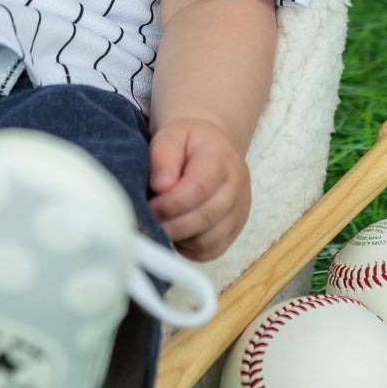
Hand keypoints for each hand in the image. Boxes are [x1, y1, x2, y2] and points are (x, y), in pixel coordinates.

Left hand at [147, 117, 250, 261]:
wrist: (212, 147)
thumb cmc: (187, 142)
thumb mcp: (171, 135)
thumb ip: (163, 156)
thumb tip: (161, 186)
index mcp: (221, 159)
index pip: (199, 189)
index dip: (170, 203)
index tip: (148, 205)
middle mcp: (237, 187)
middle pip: (205, 217)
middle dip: (171, 225)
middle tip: (148, 220)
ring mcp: (239, 212)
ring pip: (209, 241)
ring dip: (179, 238)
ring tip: (161, 224)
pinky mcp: (234, 231)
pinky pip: (210, 252)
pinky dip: (189, 248)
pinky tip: (176, 232)